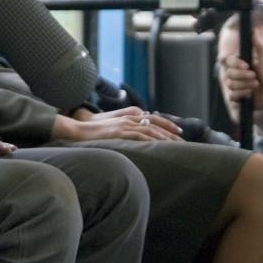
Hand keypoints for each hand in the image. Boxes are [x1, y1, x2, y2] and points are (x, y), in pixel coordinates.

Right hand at [68, 107, 182, 141]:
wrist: (79, 130)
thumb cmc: (95, 132)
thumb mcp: (113, 129)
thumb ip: (126, 130)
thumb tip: (138, 138)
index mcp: (129, 116)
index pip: (153, 118)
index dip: (167, 124)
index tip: (179, 132)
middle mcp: (129, 118)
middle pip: (155, 124)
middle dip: (170, 132)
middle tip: (183, 140)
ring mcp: (124, 124)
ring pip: (150, 129)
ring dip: (164, 138)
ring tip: (175, 145)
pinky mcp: (119, 132)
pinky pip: (139, 136)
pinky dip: (151, 140)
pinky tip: (159, 146)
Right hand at [217, 39, 262, 112]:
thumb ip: (259, 46)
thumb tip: (254, 30)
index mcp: (241, 64)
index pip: (227, 61)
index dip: (235, 63)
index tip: (247, 65)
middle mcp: (236, 74)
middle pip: (228, 74)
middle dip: (242, 76)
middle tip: (255, 77)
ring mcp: (236, 86)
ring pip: (230, 85)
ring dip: (244, 86)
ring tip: (255, 86)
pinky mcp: (237, 97)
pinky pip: (231, 96)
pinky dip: (242, 95)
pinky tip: (250, 95)